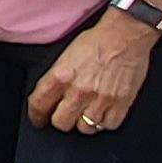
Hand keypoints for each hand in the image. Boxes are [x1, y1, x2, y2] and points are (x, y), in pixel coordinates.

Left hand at [26, 17, 157, 134]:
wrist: (125, 34)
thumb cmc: (98, 40)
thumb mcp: (66, 55)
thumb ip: (57, 77)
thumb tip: (50, 96)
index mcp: (61, 75)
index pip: (38, 105)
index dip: (36, 116)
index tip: (38, 119)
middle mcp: (79, 90)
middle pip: (61, 122)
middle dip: (61, 119)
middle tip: (65, 114)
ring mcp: (101, 99)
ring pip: (84, 128)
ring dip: (84, 122)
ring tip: (87, 111)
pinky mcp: (121, 103)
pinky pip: (108, 126)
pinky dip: (105, 122)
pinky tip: (104, 112)